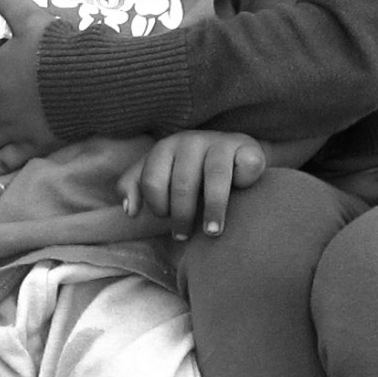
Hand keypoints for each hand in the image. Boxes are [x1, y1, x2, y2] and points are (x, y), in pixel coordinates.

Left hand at [117, 131, 267, 238]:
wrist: (233, 153)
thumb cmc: (190, 172)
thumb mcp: (159, 175)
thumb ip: (135, 186)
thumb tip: (130, 210)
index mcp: (165, 147)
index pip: (152, 181)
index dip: (157, 206)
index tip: (165, 219)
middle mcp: (191, 140)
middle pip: (183, 184)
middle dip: (182, 215)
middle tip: (183, 235)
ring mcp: (220, 142)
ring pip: (214, 177)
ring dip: (213, 209)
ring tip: (212, 232)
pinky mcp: (247, 147)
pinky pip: (245, 166)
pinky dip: (244, 182)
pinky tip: (241, 192)